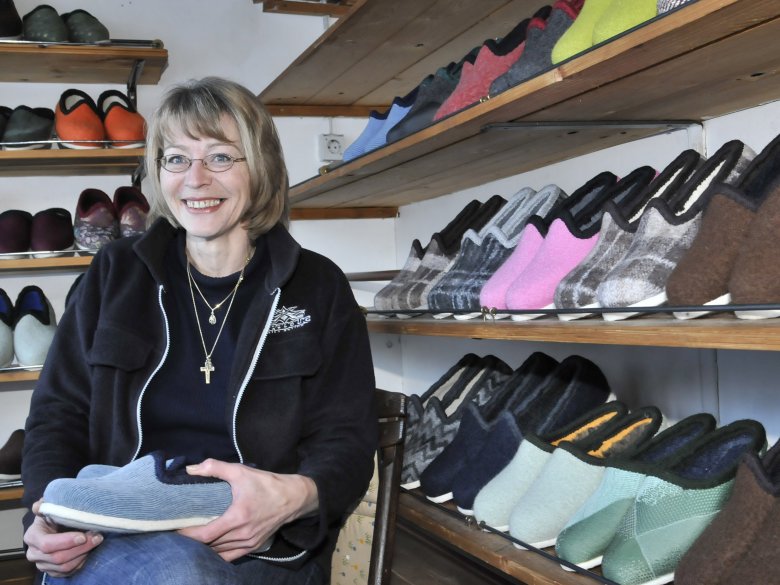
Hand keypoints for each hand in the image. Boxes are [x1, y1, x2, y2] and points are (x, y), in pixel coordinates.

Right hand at [24, 499, 103, 577]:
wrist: (51, 528)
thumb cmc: (52, 516)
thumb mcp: (49, 508)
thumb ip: (45, 505)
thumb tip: (40, 504)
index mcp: (32, 536)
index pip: (47, 544)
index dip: (66, 541)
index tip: (83, 536)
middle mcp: (34, 553)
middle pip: (58, 557)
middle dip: (80, 548)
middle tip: (97, 537)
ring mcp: (42, 565)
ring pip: (65, 567)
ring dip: (83, 554)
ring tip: (96, 541)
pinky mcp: (52, 571)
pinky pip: (68, 572)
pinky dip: (81, 562)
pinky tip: (89, 551)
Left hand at [178, 459, 317, 561]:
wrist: (293, 498)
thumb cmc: (267, 484)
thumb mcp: (241, 472)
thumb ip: (216, 468)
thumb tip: (192, 468)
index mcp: (237, 517)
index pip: (204, 535)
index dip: (187, 535)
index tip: (174, 528)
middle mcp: (242, 534)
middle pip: (209, 546)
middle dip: (191, 541)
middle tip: (177, 532)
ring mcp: (248, 543)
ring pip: (218, 553)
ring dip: (203, 548)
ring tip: (190, 539)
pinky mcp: (253, 546)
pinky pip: (230, 556)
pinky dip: (217, 554)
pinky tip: (209, 547)